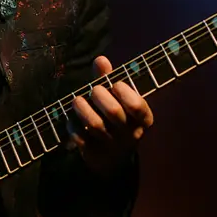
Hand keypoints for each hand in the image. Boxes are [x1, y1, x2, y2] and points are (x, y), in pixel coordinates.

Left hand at [67, 56, 153, 176]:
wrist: (112, 157)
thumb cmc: (115, 117)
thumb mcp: (116, 98)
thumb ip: (108, 79)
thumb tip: (100, 59)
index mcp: (143, 120)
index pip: (138, 106)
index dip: (124, 92)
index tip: (116, 85)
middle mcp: (131, 134)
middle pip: (114, 112)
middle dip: (99, 95)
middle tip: (94, 90)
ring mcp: (113, 146)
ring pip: (95, 125)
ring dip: (82, 108)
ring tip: (77, 100)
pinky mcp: (95, 154)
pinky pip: (80, 138)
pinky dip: (73, 125)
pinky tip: (73, 119)